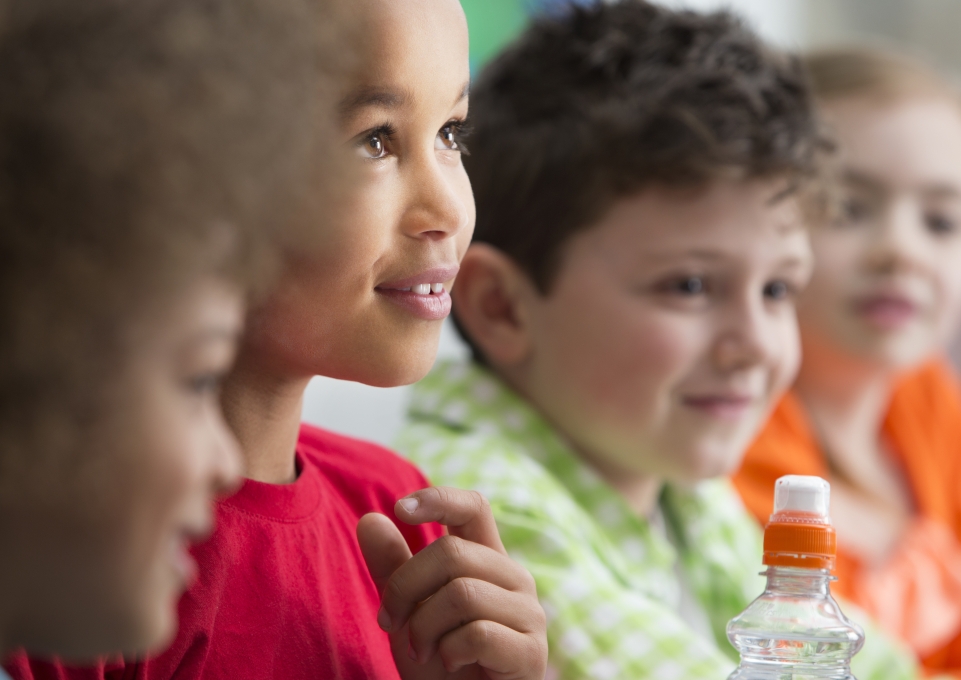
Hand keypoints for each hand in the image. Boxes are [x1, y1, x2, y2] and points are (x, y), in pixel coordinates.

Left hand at [357, 486, 547, 679]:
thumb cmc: (440, 665)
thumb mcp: (407, 614)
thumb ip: (392, 569)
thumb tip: (369, 519)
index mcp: (487, 561)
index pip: (474, 508)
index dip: (440, 499)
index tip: (400, 508)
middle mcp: (514, 579)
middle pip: (452, 553)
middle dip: (405, 588)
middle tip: (390, 621)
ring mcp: (528, 615)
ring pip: (463, 593)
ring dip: (425, 628)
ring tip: (422, 652)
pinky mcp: (531, 653)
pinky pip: (478, 634)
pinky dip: (450, 652)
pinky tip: (452, 666)